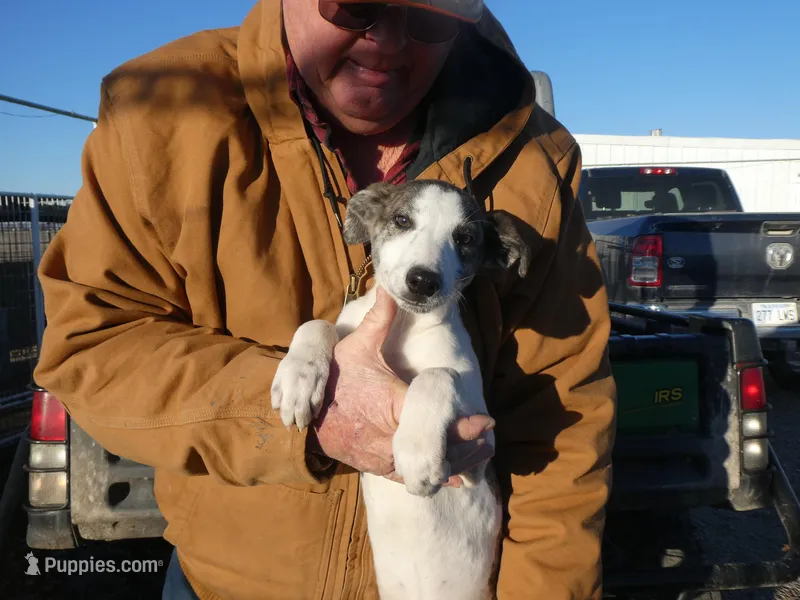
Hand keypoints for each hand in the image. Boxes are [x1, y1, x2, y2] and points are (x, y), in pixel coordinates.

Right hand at [310, 286, 494, 486]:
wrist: (306, 413)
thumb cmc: (335, 379)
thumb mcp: (357, 346)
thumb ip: (379, 318)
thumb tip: (391, 286)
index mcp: (392, 406)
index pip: (434, 421)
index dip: (464, 426)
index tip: (487, 423)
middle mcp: (390, 437)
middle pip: (438, 449)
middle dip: (468, 446)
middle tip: (489, 437)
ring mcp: (384, 457)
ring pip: (428, 468)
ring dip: (456, 463)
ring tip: (480, 453)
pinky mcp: (379, 468)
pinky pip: (412, 477)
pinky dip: (435, 476)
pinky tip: (457, 475)